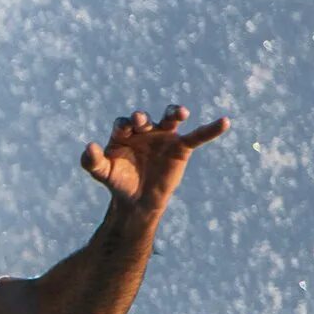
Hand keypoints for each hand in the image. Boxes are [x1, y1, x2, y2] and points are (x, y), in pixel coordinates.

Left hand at [82, 104, 228, 220]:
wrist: (137, 200)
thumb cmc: (119, 182)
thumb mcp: (102, 173)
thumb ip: (91, 161)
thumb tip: (89, 146)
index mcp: (124, 134)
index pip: (123, 124)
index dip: (123, 126)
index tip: (125, 131)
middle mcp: (144, 131)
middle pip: (144, 118)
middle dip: (142, 119)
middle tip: (141, 122)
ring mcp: (163, 137)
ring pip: (170, 119)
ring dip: (174, 113)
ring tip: (179, 112)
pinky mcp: (181, 148)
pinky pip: (197, 136)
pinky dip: (211, 129)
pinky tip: (224, 122)